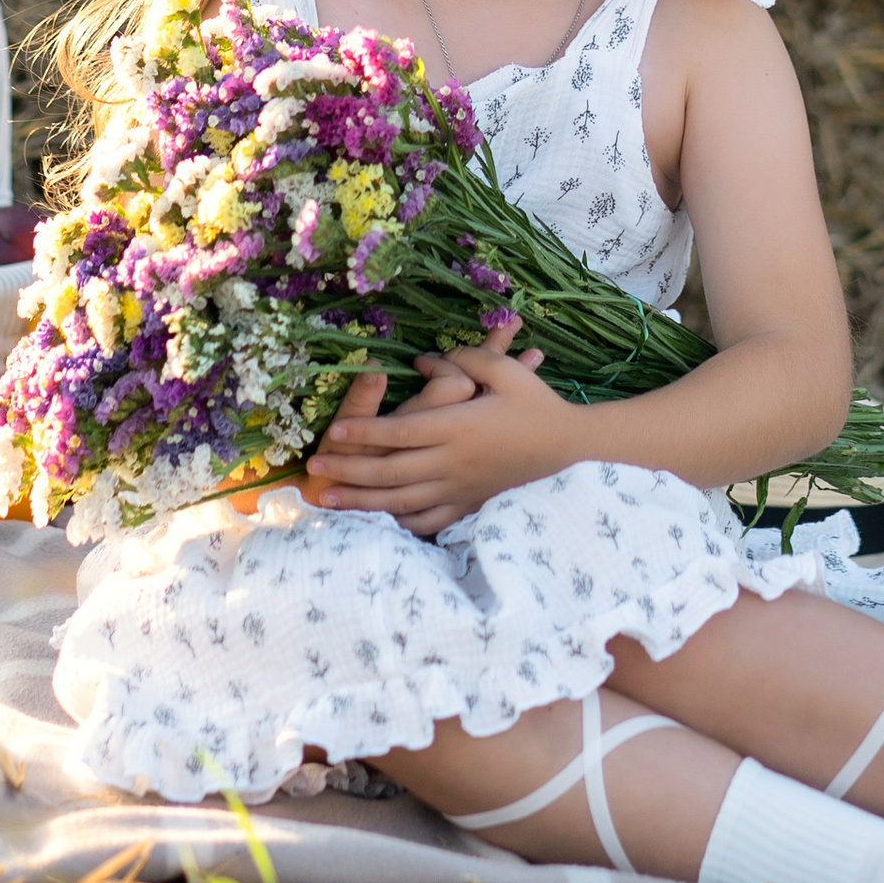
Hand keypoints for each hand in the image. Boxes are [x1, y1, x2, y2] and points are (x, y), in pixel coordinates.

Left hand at [306, 323, 568, 536]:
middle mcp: (452, 461)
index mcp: (457, 427)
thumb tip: (424, 358)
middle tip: (314, 472)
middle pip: (390, 470)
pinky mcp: (470, 502)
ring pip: (402, 500)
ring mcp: (460, 487)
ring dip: (362, 502)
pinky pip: (430, 519)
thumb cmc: (535, 403)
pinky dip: (400, 524)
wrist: (569, 446)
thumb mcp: (503, 371)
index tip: (333, 432)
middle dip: (349, 471)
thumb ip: (464, 360)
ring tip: (329, 502)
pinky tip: (378, 524)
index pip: (400, 431)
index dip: (364, 431)